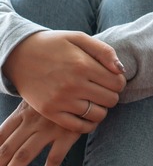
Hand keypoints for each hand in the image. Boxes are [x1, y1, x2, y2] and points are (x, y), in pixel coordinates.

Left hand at [0, 100, 80, 165]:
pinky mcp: (68, 133)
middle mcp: (31, 122)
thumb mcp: (39, 98)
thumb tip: (8, 130)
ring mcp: (49, 128)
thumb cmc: (61, 92)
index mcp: (22, 113)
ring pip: (23, 155)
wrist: (85, 83)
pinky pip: (55, 156)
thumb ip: (25, 112)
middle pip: (6, 149)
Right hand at [2, 31, 125, 132]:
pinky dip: (88, 124)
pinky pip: (79, 127)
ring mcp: (60, 100)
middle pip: (111, 100)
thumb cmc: (53, 45)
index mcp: (83, 65)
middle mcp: (73, 84)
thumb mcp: (78, 38)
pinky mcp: (50, 112)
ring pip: (98, 114)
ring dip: (101, 108)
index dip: (119, 81)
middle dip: (111, 94)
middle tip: (102, 88)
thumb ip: (104, 51)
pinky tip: (87, 113)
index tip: (111, 78)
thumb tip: (121, 70)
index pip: (118, 83)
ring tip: (93, 99)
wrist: (18, 54)